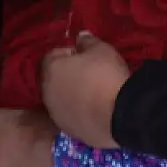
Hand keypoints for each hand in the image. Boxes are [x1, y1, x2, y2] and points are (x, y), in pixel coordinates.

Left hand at [40, 33, 128, 148]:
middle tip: (89, 73)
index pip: (53, 55)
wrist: (119, 117)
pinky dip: (79, 111)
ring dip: (72, 95)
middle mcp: (47, 93)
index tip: (84, 55)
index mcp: (51, 69)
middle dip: (68, 75)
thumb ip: (87, 41)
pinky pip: (71, 116)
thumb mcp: (101, 50)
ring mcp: (56, 114)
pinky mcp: (69, 130)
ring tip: (93, 94)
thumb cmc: (106, 76)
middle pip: (54, 79)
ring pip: (61, 99)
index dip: (68, 52)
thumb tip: (80, 36)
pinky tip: (95, 110)